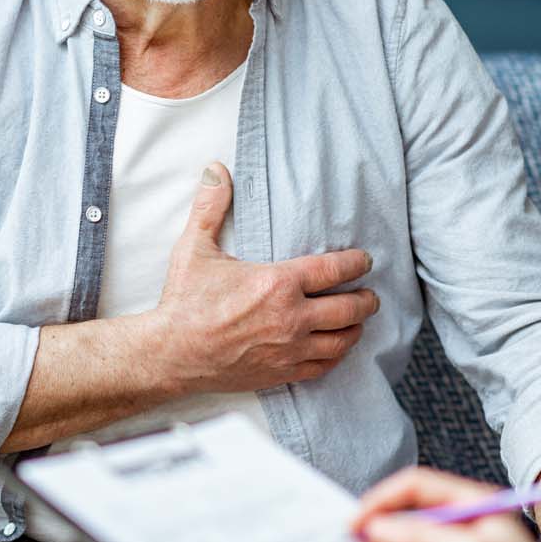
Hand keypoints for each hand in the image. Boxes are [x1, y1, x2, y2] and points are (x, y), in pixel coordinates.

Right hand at [153, 163, 379, 395]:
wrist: (171, 353)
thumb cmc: (184, 301)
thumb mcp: (194, 248)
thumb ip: (210, 206)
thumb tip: (216, 169)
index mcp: (277, 282)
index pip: (334, 269)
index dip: (356, 263)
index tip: (364, 260)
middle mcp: (292, 317)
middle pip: (349, 308)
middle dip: (366, 299)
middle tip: (369, 294)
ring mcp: (289, 349)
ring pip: (342, 340)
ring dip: (355, 328)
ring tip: (357, 320)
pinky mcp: (282, 372)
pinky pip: (324, 366)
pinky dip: (336, 355)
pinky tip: (335, 348)